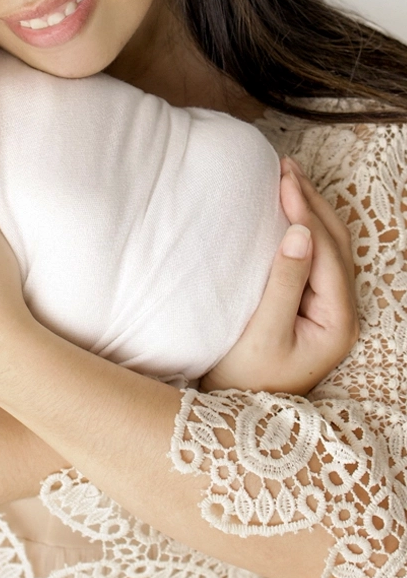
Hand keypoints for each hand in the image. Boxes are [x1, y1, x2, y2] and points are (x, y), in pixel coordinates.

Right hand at [201, 157, 357, 394]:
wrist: (235, 409)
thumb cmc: (243, 376)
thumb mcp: (263, 331)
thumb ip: (284, 282)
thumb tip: (301, 232)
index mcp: (337, 320)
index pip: (326, 251)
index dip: (306, 211)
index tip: (281, 179)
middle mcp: (341, 313)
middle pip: (335, 243)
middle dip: (312, 201)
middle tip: (285, 167)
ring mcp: (328, 310)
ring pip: (328, 248)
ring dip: (310, 210)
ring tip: (287, 178)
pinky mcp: (311, 308)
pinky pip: (314, 258)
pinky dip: (303, 229)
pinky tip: (286, 212)